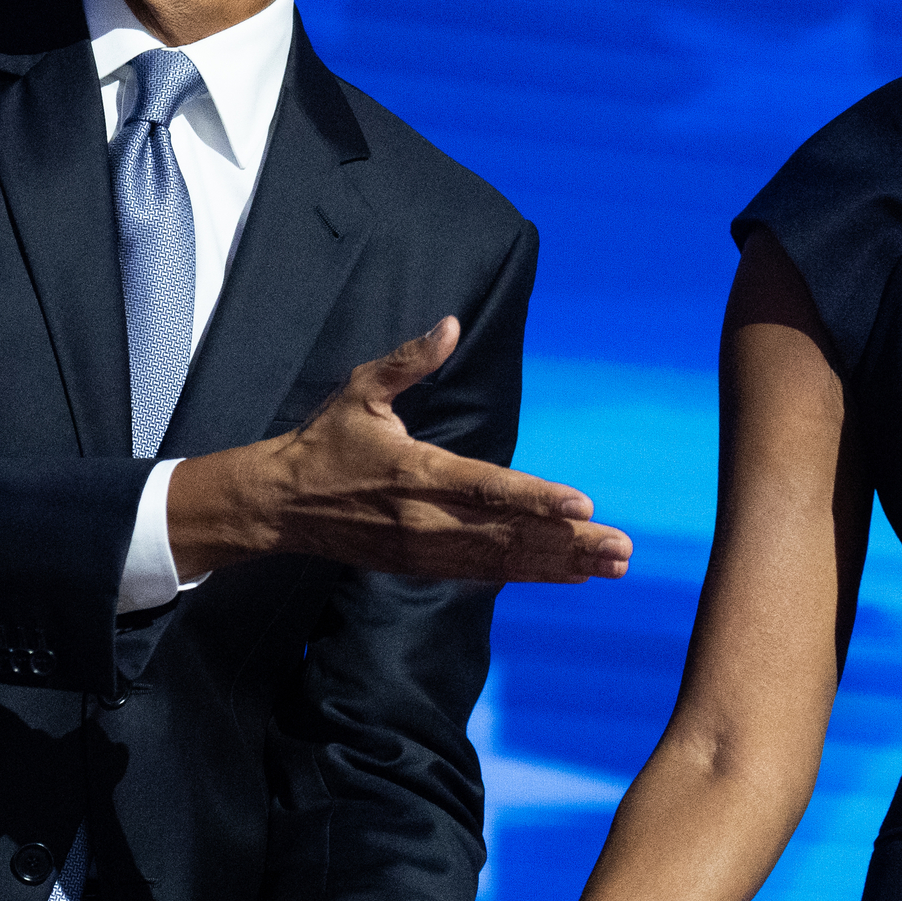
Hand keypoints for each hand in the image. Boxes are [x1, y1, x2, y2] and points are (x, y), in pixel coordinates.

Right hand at [165, 319, 634, 584]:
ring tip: (612, 566)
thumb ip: (410, 360)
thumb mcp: (361, 389)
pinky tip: (569, 575)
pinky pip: (483, 574)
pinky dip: (528, 575)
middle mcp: (425, 519)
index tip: (583, 506)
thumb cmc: (325, 440)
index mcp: (415, 472)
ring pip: (503, 560)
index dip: (537, 498)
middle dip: (569, 543)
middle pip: (508, 534)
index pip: (487, 488)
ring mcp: (424, 549)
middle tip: (622, 548)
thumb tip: (449, 325)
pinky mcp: (420, 566)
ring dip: (560, 564)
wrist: (279, 504)